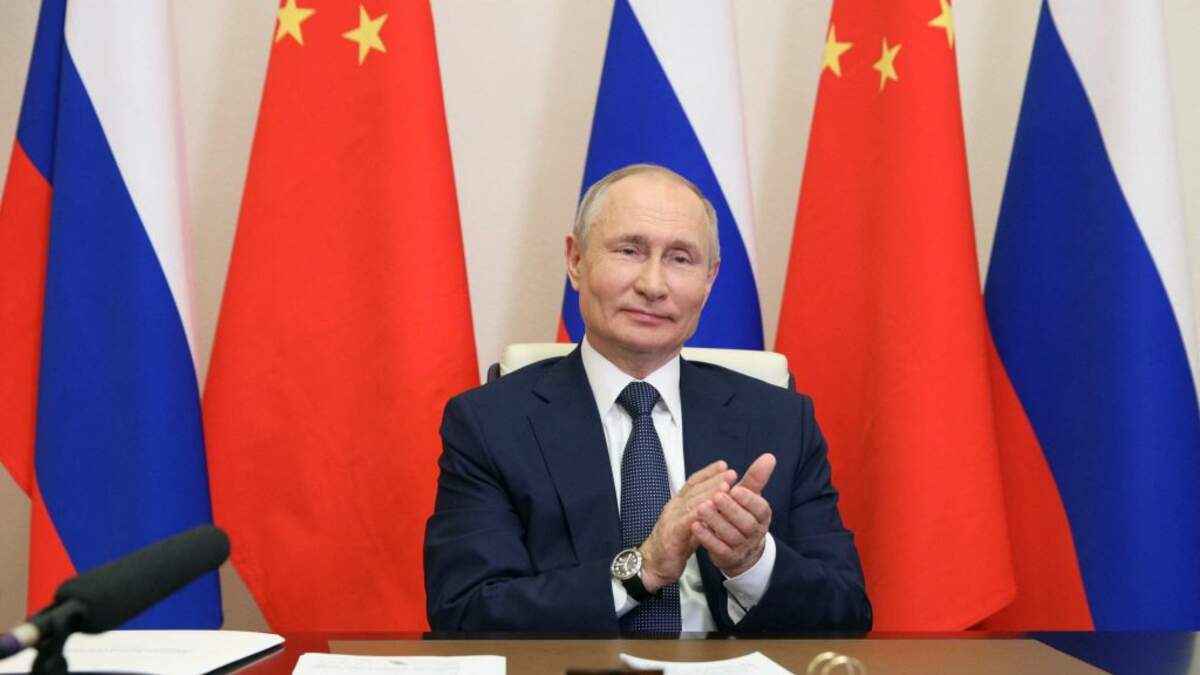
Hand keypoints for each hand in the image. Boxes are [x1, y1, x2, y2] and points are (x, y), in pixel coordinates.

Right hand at [640, 460, 736, 591]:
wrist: (653, 566)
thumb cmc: (673, 546)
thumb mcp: (690, 526)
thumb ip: (702, 515)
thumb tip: (720, 504)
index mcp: (678, 504)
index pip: (693, 483)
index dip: (708, 473)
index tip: (724, 465)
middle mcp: (674, 507)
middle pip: (694, 489)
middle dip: (713, 479)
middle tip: (731, 472)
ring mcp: (671, 519)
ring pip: (692, 502)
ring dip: (709, 493)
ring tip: (726, 486)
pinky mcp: (671, 534)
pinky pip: (686, 521)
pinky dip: (699, 513)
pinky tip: (712, 508)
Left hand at [692, 453, 775, 576]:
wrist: (741, 548)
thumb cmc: (743, 514)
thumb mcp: (750, 496)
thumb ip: (756, 477)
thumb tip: (769, 456)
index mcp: (762, 516)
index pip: (760, 508)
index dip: (748, 499)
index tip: (735, 488)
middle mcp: (754, 533)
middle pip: (745, 523)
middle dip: (730, 509)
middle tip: (716, 496)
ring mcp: (741, 547)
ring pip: (730, 536)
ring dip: (715, 522)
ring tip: (701, 508)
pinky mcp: (727, 557)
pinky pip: (718, 549)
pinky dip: (707, 538)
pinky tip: (695, 525)